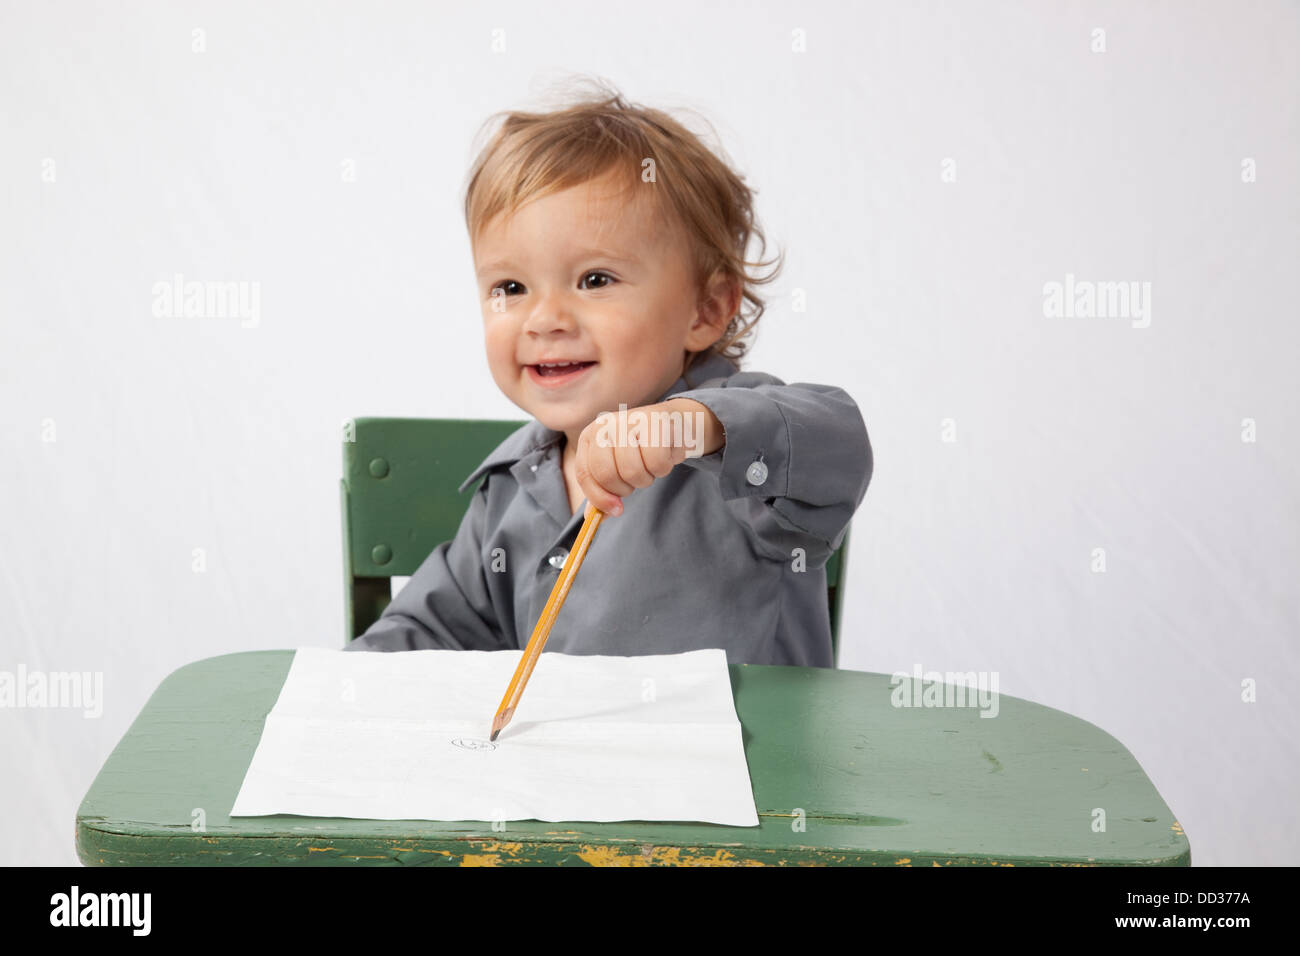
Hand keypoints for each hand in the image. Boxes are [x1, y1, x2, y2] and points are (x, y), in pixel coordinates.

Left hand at [574, 398, 723, 515]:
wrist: (673, 425)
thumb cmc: (641, 450)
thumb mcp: (616, 467)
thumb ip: (602, 491)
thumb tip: (593, 517)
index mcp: (591, 436)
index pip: (585, 473)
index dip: (599, 497)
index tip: (616, 510)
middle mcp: (606, 425)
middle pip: (606, 475)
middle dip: (625, 488)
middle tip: (636, 479)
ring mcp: (629, 421)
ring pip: (632, 472)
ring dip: (646, 478)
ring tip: (651, 463)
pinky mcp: (655, 422)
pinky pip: (657, 463)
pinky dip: (663, 468)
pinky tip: (665, 454)